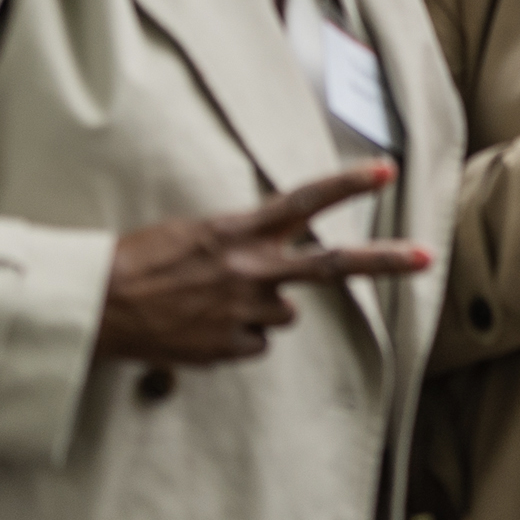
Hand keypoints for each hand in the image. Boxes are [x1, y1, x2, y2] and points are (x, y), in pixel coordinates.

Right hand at [95, 165, 429, 365]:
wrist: (94, 308)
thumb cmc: (135, 263)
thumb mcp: (192, 232)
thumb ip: (242, 241)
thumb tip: (274, 259)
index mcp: (238, 231)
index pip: (304, 202)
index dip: (348, 185)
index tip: (387, 172)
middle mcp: (252, 270)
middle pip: (333, 266)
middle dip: (384, 261)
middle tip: (426, 257)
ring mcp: (245, 311)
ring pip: (283, 313)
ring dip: (259, 309)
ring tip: (208, 303)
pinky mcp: (230, 347)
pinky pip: (254, 344)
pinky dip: (234, 339)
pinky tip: (199, 329)